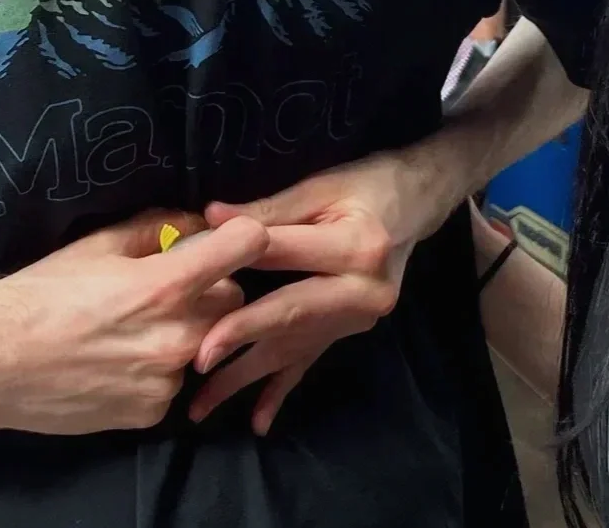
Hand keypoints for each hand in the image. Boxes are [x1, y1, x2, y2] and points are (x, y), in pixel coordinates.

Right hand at [0, 211, 268, 439]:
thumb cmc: (42, 293)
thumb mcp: (99, 244)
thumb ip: (158, 227)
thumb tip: (199, 219)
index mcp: (165, 285)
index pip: (246, 246)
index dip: (243, 235)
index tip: (230, 236)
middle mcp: (176, 336)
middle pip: (233, 298)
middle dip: (210, 287)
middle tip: (168, 285)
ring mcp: (166, 380)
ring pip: (207, 341)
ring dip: (187, 330)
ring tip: (136, 326)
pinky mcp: (152, 413)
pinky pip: (178, 378)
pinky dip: (161, 366)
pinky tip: (122, 359)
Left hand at [189, 152, 438, 434]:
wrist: (417, 203)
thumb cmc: (368, 185)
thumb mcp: (322, 186)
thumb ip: (271, 209)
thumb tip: (212, 218)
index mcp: (357, 248)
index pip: (284, 256)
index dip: (235, 263)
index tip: (190, 281)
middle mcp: (363, 291)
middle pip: (290, 314)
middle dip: (241, 336)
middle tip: (197, 359)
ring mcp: (358, 319)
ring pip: (293, 348)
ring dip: (246, 376)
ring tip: (203, 404)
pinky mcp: (350, 331)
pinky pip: (310, 361)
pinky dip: (281, 391)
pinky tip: (258, 422)